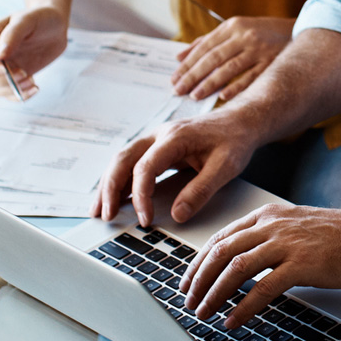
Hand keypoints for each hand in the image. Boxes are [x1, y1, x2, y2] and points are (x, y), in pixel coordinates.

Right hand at [0, 7, 65, 97]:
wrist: (56, 26)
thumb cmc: (39, 18)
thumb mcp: (27, 20)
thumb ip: (12, 35)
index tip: (3, 68)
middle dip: (0, 81)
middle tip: (23, 73)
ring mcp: (1, 69)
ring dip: (10, 90)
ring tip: (31, 80)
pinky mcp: (13, 78)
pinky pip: (8, 95)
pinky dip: (19, 96)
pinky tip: (35, 87)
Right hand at [91, 112, 261, 226]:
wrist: (241, 121)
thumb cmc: (235, 140)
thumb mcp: (226, 167)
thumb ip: (201, 190)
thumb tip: (178, 215)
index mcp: (175, 137)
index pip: (146, 167)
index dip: (141, 195)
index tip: (145, 219)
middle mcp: (160, 135)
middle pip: (123, 159)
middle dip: (110, 189)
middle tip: (105, 216)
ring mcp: (156, 139)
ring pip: (123, 159)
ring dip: (109, 184)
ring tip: (99, 210)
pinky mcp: (158, 147)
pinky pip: (132, 162)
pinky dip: (120, 180)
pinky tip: (116, 198)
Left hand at [173, 17, 294, 101]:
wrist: (298, 30)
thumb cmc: (261, 33)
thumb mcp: (235, 29)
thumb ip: (207, 41)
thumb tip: (179, 56)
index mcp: (233, 26)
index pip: (204, 47)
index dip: (188, 64)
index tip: (174, 79)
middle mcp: (245, 36)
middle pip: (214, 58)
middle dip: (193, 76)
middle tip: (179, 90)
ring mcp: (260, 49)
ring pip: (230, 68)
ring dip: (211, 83)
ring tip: (195, 95)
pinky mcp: (273, 62)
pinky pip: (252, 77)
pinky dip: (237, 87)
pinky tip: (223, 97)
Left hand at [179, 204, 340, 327]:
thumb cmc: (339, 235)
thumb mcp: (295, 227)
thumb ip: (268, 239)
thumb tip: (241, 263)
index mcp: (267, 215)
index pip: (221, 238)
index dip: (198, 262)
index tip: (187, 281)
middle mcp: (273, 226)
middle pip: (222, 252)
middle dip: (199, 280)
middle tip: (188, 302)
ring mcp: (287, 244)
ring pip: (236, 269)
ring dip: (214, 294)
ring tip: (204, 313)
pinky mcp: (302, 264)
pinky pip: (263, 288)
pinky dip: (243, 307)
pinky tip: (233, 320)